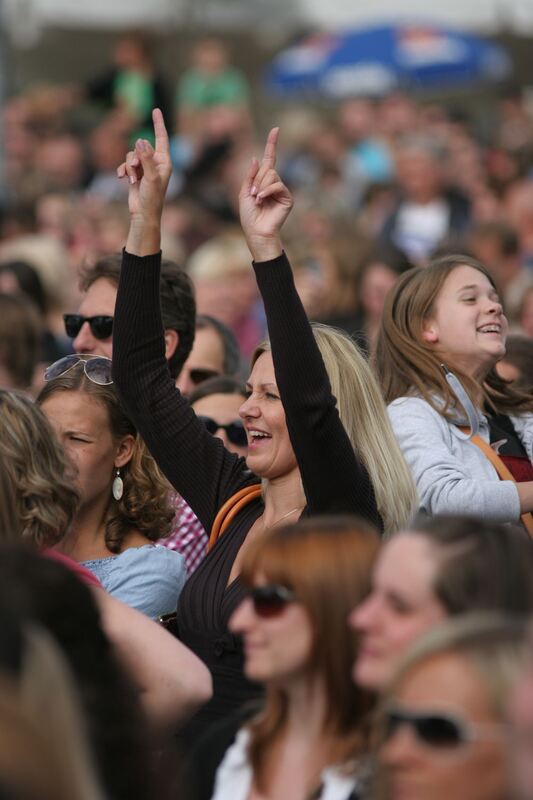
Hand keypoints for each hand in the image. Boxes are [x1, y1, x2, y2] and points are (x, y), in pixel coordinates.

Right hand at [117, 108, 171, 222]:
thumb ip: (146, 158)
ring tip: (131, 179)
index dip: (158, 124)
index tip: (156, 110)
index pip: (161, 138)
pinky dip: (123, 170)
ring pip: (131, 155)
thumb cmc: (152, 198)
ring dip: (129, 166)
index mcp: (164, 162)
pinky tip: (122, 178)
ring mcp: (145, 168)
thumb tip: (141, 140)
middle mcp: (155, 163)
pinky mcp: (135, 174)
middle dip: (135, 157)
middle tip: (136, 170)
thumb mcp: (151, 176)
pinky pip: (126, 164)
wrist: (144, 214)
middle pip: (140, 147)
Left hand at [239, 127, 292, 261]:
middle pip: (268, 168)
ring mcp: (282, 190)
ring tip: (257, 198)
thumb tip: (256, 158)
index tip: (275, 129)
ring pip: (272, 175)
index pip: (269, 158)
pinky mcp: (288, 198)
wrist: (256, 232)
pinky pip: (278, 185)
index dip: (272, 144)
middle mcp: (274, 183)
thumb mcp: (244, 192)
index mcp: (263, 181)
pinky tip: (262, 200)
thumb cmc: (249, 216)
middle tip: (253, 194)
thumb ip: (250, 175)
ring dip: (261, 186)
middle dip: (257, 179)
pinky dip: (267, 191)